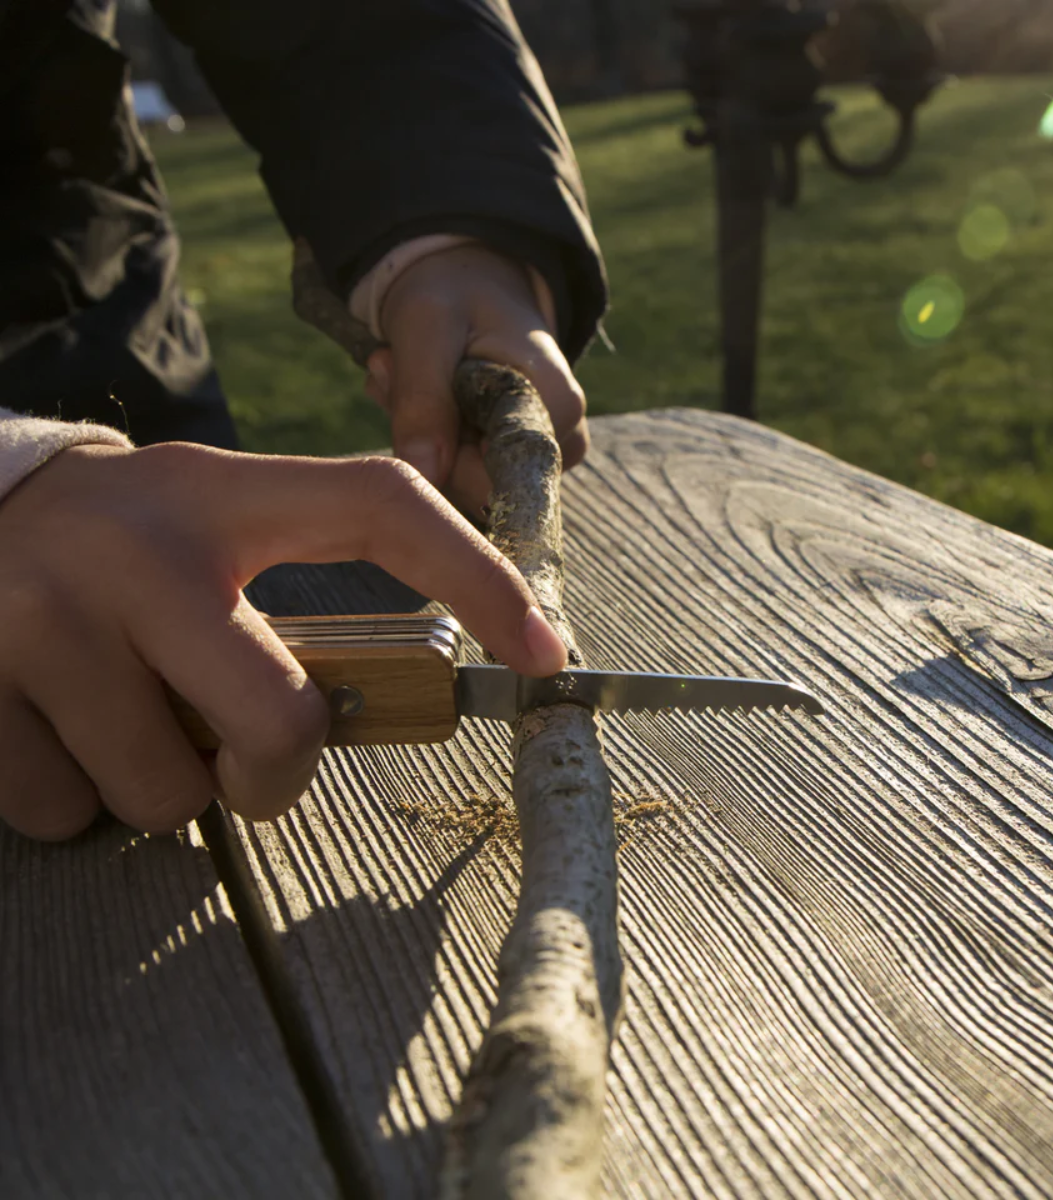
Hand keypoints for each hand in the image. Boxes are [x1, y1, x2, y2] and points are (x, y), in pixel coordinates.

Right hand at [0, 442, 566, 840]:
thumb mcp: (213, 526)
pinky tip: (52, 722)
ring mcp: (45, 616)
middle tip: (242, 751)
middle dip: (274, 772)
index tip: (545, 650)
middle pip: (279, 722)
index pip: (381, 507)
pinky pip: (63, 811)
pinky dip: (73, 794)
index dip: (478, 574)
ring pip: (164, 792)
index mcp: (225, 494)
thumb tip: (387, 703)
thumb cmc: (126, 541)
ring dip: (163, 782)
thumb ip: (297, 597)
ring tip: (124, 711)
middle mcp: (139, 547)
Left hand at [363, 243, 587, 514]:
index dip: (438, 452)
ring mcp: (540, 456)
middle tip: (392, 367)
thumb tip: (424, 476)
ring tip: (402, 371)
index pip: (494, 479)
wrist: (470, 283)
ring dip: (416, 433)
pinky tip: (416, 392)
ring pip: (460, 483)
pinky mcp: (513, 462)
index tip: (405, 382)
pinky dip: (424, 439)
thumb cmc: (455, 294)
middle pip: (475, 486)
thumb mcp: (427, 328)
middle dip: (421, 435)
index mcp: (557, 406)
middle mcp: (562, 441)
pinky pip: (458, 475)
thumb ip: (423, 399)